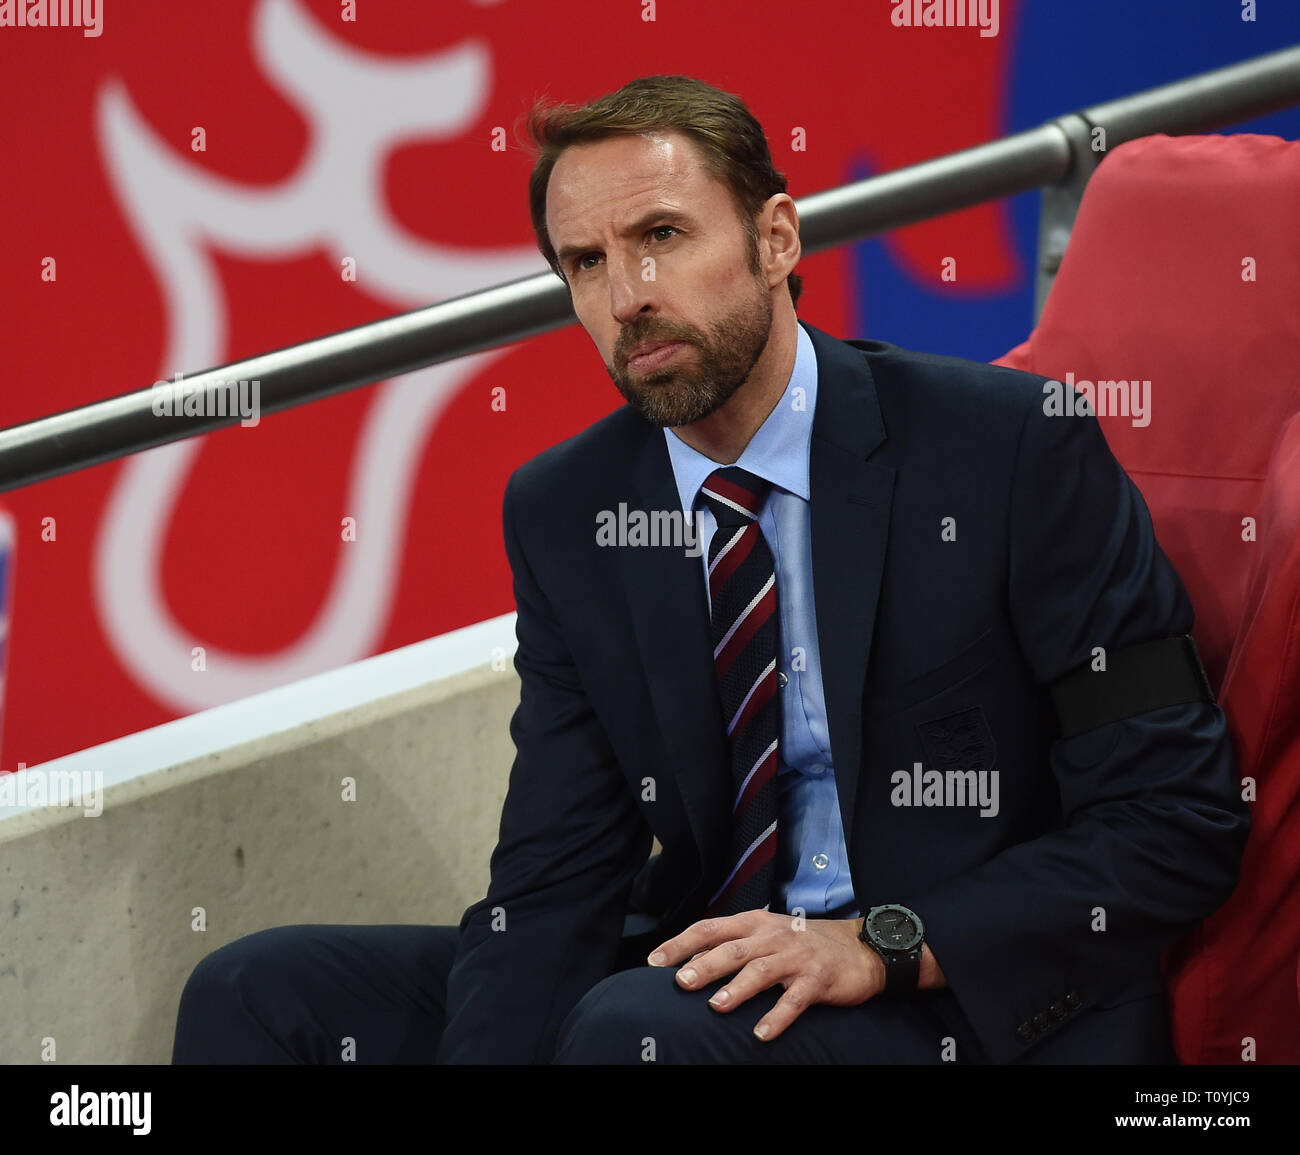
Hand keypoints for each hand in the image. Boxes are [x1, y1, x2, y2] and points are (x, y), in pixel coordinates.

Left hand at [647, 910, 884, 1041]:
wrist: (859, 947)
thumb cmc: (803, 942)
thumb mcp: (767, 934)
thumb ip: (734, 944)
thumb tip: (691, 961)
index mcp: (754, 923)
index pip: (710, 928)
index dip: (682, 943)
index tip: (655, 960)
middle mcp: (772, 936)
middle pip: (732, 949)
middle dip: (704, 965)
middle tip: (680, 982)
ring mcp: (795, 958)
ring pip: (761, 971)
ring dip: (737, 988)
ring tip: (716, 1006)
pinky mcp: (817, 980)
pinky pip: (794, 1000)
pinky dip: (778, 1017)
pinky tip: (762, 1034)